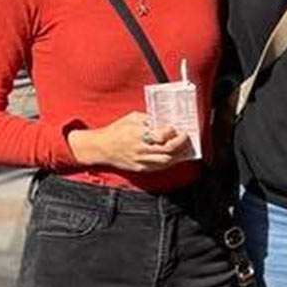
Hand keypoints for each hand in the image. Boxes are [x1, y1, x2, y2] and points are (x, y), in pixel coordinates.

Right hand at [67, 112, 192, 171]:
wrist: (101, 148)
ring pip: (166, 161)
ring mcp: (140, 161)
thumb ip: (149, 119)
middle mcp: (141, 149)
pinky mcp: (140, 169)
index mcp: (138, 134)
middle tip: (186, 137)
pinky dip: (169, 162)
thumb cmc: (116, 130)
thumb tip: (165, 120)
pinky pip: (159, 167)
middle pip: (167, 150)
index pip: (162, 135)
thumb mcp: (132, 118)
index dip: (172, 132)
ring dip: (178, 155)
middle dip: (180, 143)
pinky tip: (175, 157)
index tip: (177, 128)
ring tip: (184, 148)